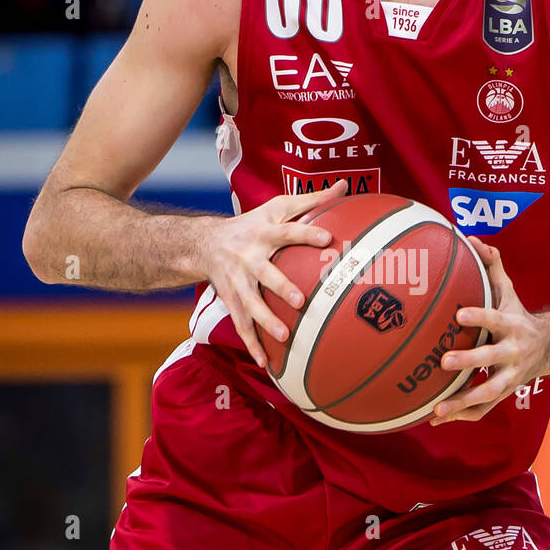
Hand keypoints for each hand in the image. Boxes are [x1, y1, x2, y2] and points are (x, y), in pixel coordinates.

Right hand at [201, 179, 347, 367]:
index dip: (306, 233)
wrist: (204, 243)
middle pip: (265, 273)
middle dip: (281, 287)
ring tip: (284, 337)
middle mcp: (248, 257)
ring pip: (250, 304)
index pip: (287, 231)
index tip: (328, 237)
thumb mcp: (277, 206)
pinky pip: (241, 325)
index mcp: (263, 232)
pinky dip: (252, 345)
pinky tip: (266, 364)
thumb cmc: (252, 223)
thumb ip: (311, 199)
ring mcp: (237, 282)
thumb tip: (345, 185)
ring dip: (265, 321)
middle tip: (300, 301)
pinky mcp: (230, 301)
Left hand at [430, 237, 548, 423]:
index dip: (479, 317)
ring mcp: (510, 376)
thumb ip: (492, 267)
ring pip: (489, 393)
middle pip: (492, 359)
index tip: (459, 316)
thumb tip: (473, 240)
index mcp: (512, 326)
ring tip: (437, 408)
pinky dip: (462, 415)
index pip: (495, 319)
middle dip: (469, 360)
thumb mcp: (508, 291)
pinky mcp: (505, 393)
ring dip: (463, 401)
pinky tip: (435, 418)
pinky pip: (484, 409)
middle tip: (443, 361)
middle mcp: (513, 353)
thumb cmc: (517, 315)